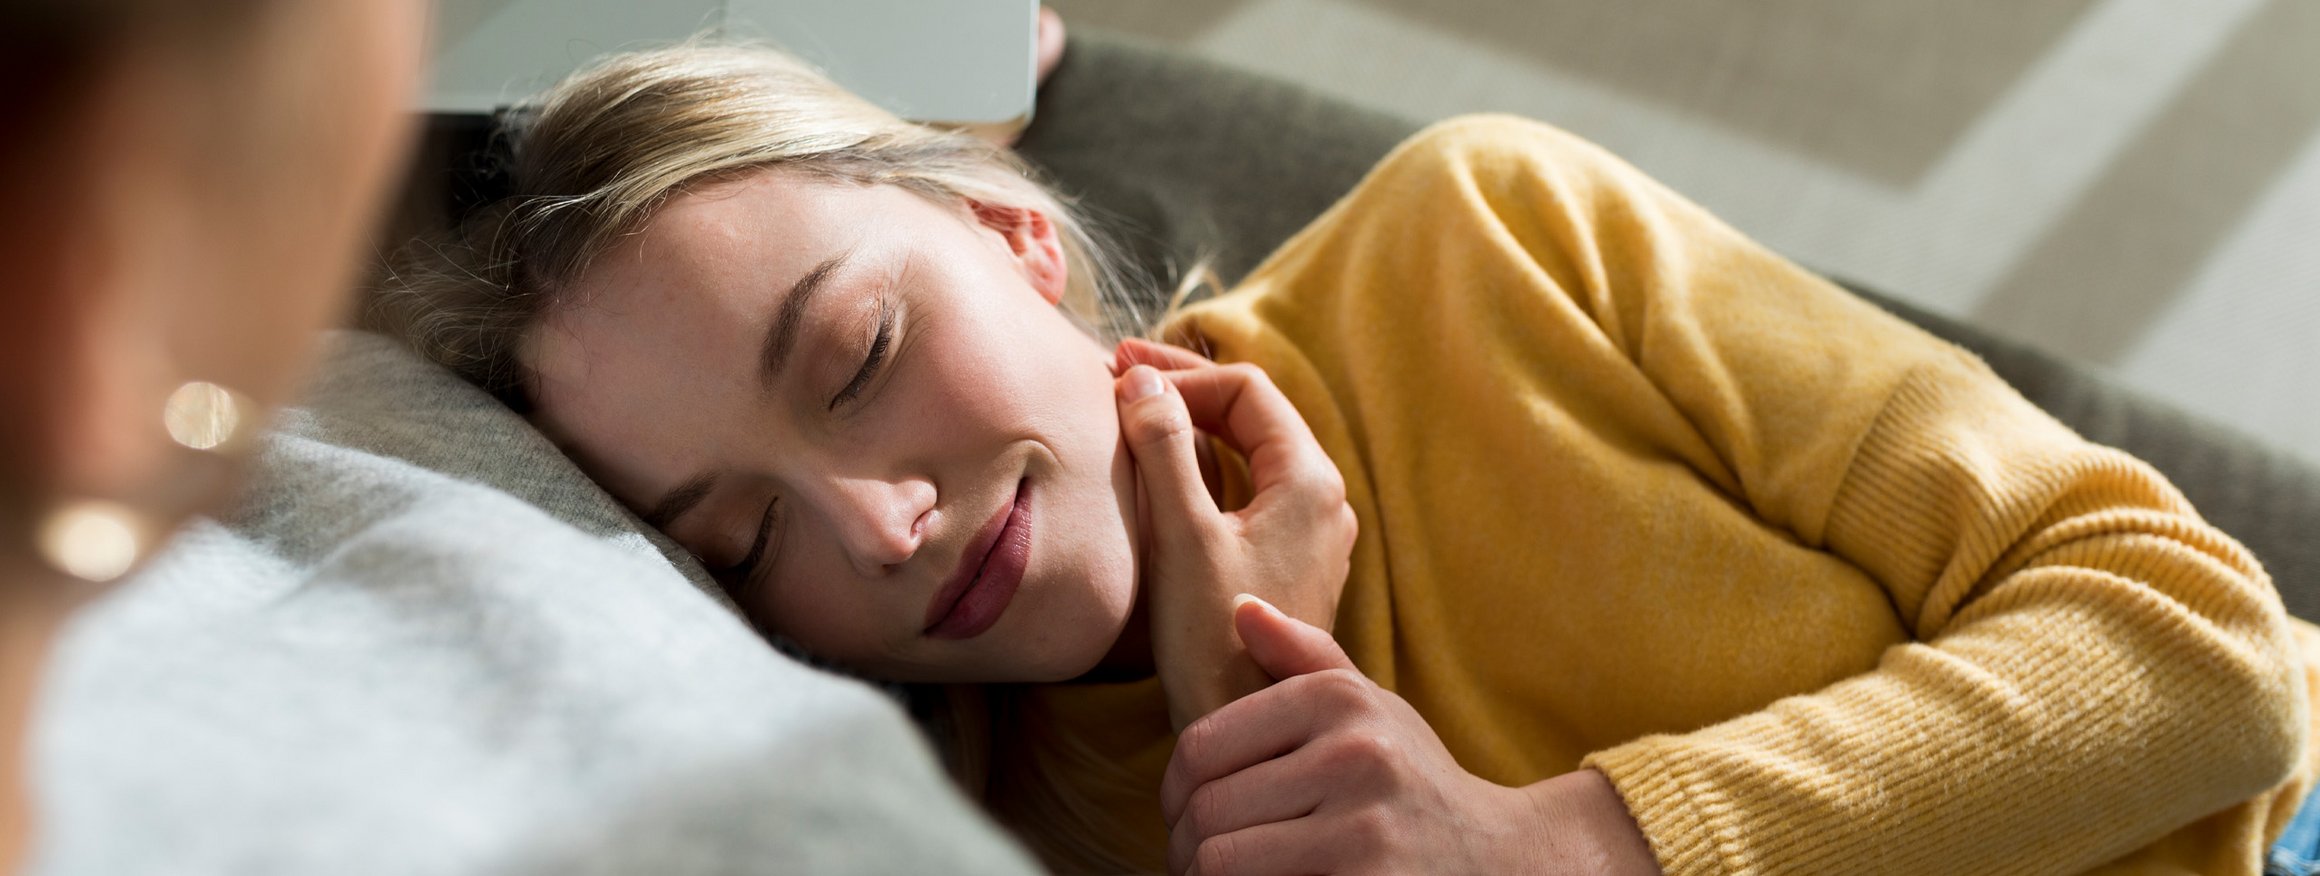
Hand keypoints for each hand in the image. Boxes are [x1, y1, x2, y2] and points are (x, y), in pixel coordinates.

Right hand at [1113, 338, 1356, 728]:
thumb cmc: (1215, 639)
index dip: (1181, 374)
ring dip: (1192, 429)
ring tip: (1134, 414)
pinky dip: (1203, 470)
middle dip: (1185, 391)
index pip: (1247, 390)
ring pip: (1250, 455)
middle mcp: (1323, 501)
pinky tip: (1163, 475)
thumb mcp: (1182, 534)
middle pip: (1253, 417)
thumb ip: (1163, 448)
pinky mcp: (1290, 566)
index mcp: (1309, 481)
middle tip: (1120, 374)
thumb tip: (1141, 379)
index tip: (1121, 376)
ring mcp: (1311, 536)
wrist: (1244, 729)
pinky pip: (1249, 493)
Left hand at [1161, 597, 1662, 875]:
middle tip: (1198, 862)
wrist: (1508, 859)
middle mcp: (1355, 756)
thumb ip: (1303, 658)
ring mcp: (1365, 830)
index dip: (1174, 793)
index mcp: (1339, 701)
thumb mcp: (1372, 708)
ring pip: (1222, 864)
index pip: (1200, 748)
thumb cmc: (1417, 782)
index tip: (1185, 816)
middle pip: (1206, 813)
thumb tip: (1239, 606)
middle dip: (1187, 847)